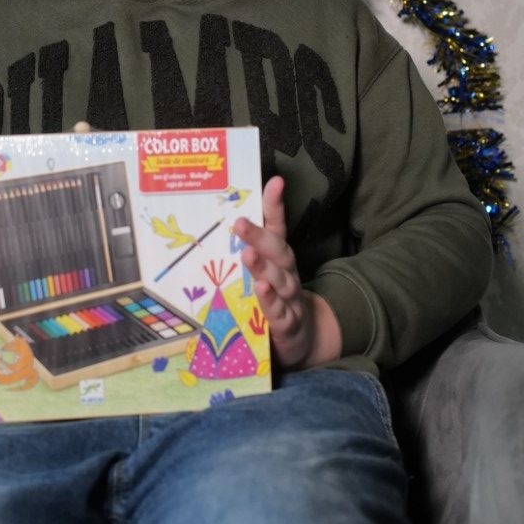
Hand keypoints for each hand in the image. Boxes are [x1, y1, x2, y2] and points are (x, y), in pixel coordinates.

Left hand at [233, 177, 341, 370]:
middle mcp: (288, 275)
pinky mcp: (288, 325)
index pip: (278, 228)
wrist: (303, 341)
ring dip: (263, 267)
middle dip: (260, 235)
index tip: (275, 181)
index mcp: (279, 260)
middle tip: (240, 222)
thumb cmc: (275, 303)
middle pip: (278, 251)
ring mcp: (290, 300)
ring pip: (280, 280)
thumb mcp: (263, 276)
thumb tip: (219, 223)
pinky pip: (279, 312)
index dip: (275, 206)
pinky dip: (270, 301)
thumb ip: (246, 252)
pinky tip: (261, 289)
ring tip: (248, 254)